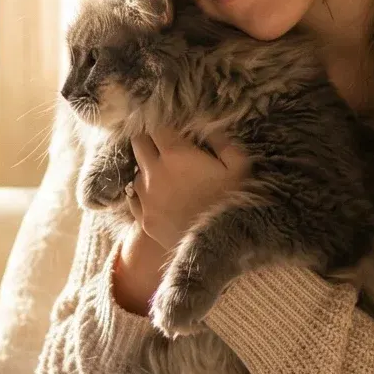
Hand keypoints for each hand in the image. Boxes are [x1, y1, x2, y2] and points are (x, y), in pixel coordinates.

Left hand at [109, 130, 245, 315]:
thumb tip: (207, 127)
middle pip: (138, 143)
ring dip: (146, 168)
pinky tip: (157, 196)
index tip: (171, 125)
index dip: (162, 123)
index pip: (156, 126)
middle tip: (163, 143)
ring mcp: (146, 198)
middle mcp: (154, 173)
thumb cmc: (235, 204)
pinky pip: (133, 198)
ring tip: (164, 174)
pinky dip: (142, 193)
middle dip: (148, 139)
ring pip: (135, 172)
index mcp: (176, 154)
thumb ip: (222, 141)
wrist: (221, 250)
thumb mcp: (240, 166)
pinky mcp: (143, 220)